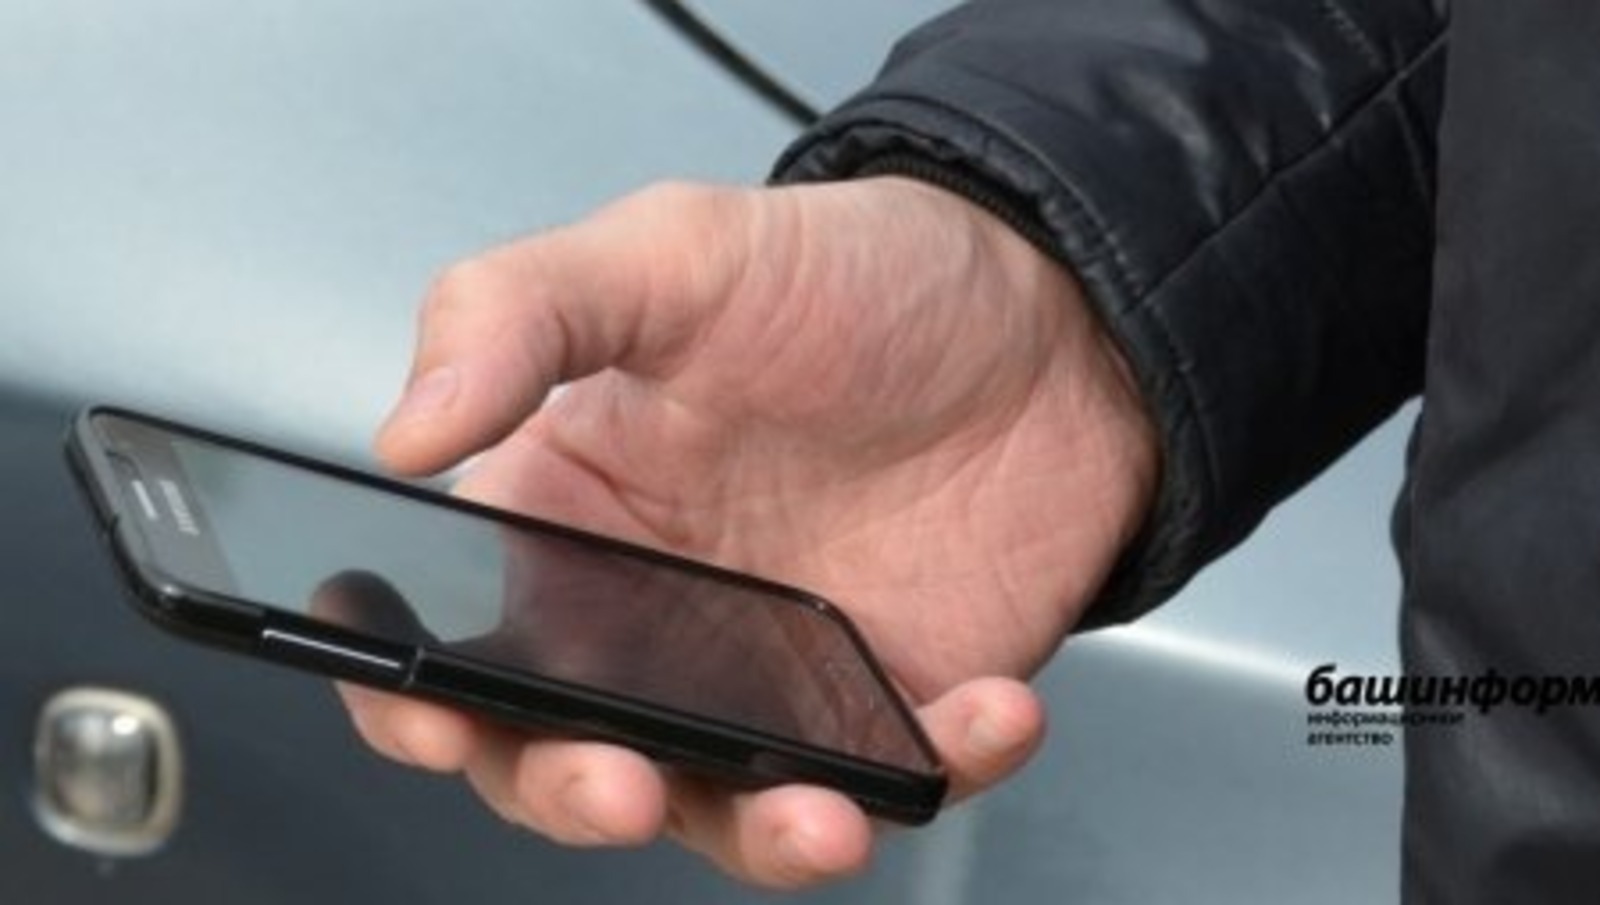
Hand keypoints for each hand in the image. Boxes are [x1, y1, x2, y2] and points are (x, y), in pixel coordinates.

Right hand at [340, 177, 1157, 887]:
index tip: (432, 717)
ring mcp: (780, 671)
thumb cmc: (855, 275)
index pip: (465, 638)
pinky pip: (902, 777)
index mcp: (579, 518)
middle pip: (574, 757)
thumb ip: (521, 313)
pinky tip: (979, 712)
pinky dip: (940, 769)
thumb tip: (407, 429)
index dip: (421, 699)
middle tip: (615, 781)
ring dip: (767, 833)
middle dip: (576, 795)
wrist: (1047, 308)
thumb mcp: (674, 254)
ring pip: (734, 805)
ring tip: (815, 816)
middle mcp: (663, 616)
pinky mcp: (896, 700)